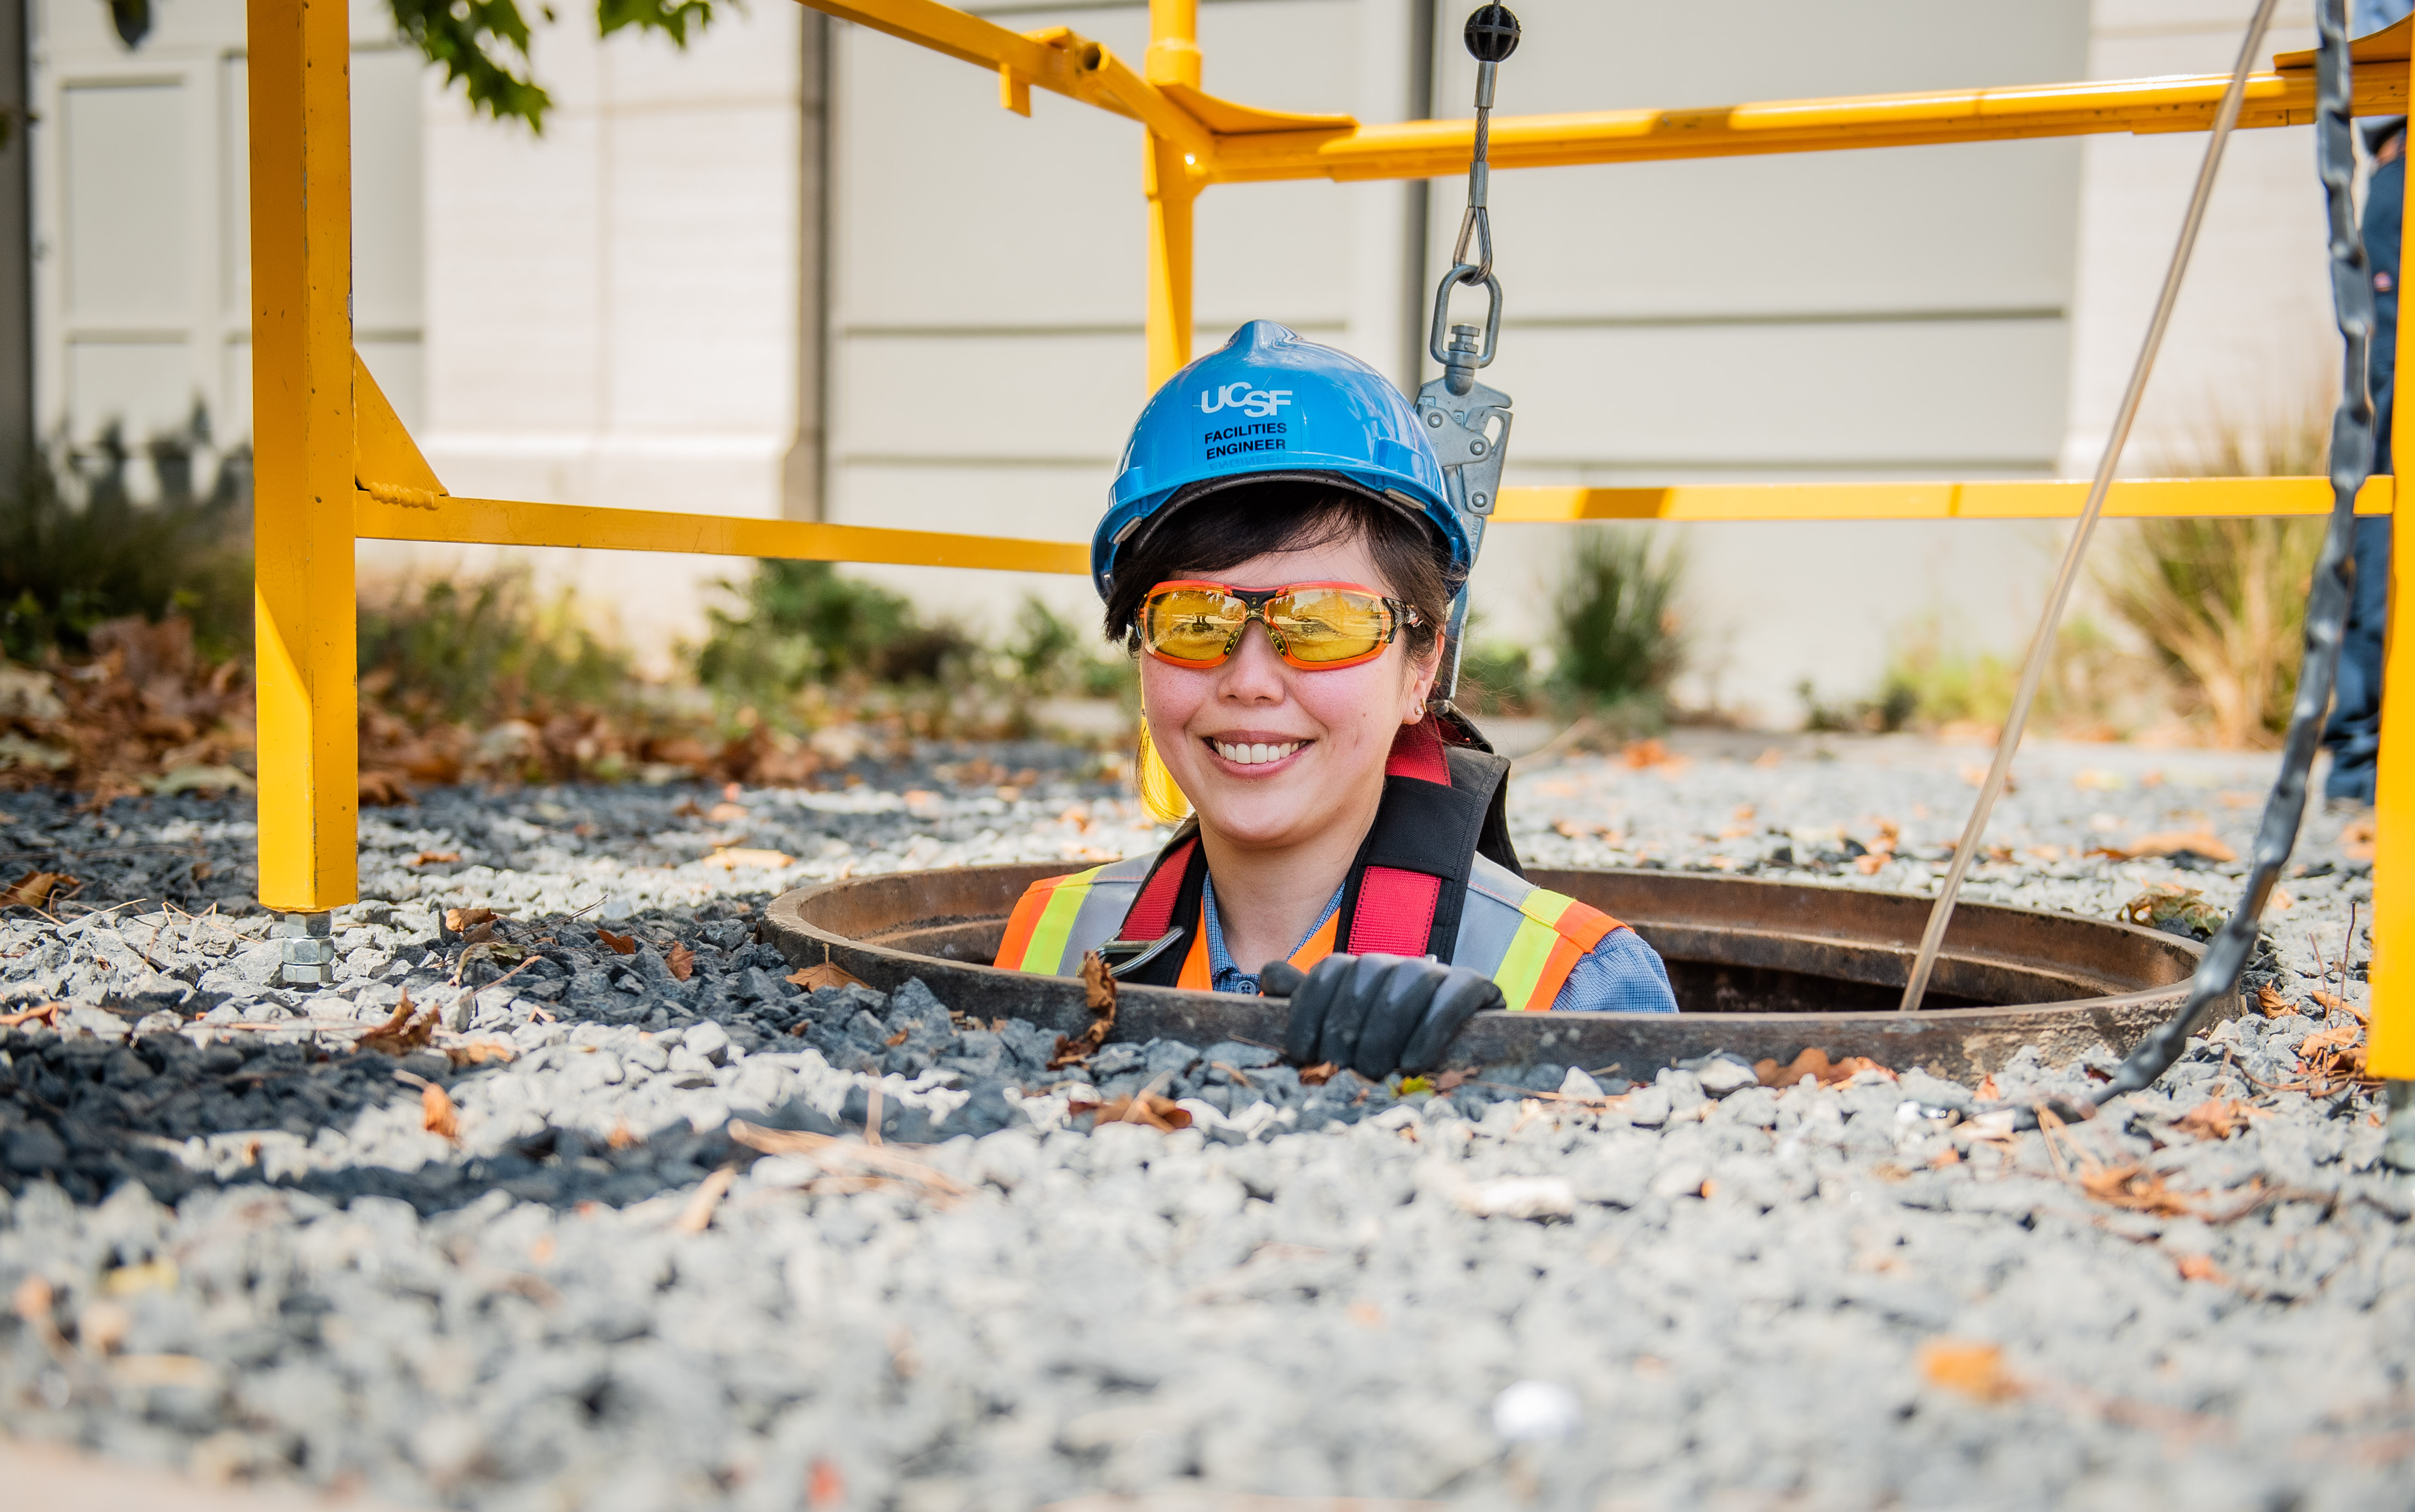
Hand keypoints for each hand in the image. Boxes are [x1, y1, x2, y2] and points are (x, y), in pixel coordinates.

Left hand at [1259, 953, 1502, 1078]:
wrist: (1462, 1051)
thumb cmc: (1389, 1050)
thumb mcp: (1344, 1029)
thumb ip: (1308, 1001)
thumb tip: (1267, 975)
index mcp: (1361, 969)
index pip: (1329, 971)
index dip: (1309, 1010)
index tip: (1302, 1053)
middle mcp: (1397, 963)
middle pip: (1365, 976)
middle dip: (1348, 1027)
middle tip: (1344, 1069)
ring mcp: (1438, 972)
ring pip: (1407, 981)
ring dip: (1386, 1029)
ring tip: (1375, 1071)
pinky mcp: (1476, 986)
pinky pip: (1454, 994)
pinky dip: (1432, 1027)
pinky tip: (1414, 1062)